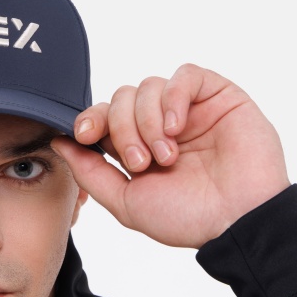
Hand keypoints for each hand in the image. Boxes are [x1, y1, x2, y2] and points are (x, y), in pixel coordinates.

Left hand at [51, 64, 289, 247]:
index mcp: (139, 148)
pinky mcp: (218, 95)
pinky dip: (172, 97)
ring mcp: (189, 109)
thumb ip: (91, 173)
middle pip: (121, 98)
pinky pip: (184, 75)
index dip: (89, 119)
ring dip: (147, 121)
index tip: (83, 135)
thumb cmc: (188, 218)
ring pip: (147, 87)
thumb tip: (58, 143)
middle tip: (140, 163)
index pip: (104, 116)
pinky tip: (176, 127)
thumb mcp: (127, 202)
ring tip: (167, 156)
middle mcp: (161, 125)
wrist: (238, 222)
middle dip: (121, 128)